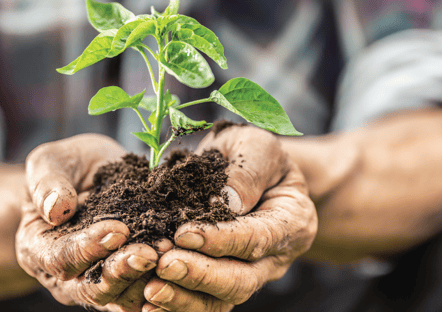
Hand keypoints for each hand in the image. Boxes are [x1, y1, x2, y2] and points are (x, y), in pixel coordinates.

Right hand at [16, 134, 168, 310]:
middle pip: (93, 288)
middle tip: (151, 252)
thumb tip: (56, 209)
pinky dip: (165, 282)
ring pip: (122, 298)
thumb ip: (47, 182)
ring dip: (148, 279)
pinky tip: (184, 263)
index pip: (61, 259)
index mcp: (38, 249)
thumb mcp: (51, 162)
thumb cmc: (67, 168)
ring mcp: (99, 282)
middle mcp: (66, 276)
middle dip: (123, 271)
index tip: (118, 229)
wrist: (94, 176)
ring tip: (171, 254)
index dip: (89, 248)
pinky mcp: (129, 282)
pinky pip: (147, 293)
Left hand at [143, 125, 317, 311]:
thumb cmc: (252, 153)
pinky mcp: (223, 282)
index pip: (258, 238)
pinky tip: (148, 304)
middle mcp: (276, 257)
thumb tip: (227, 201)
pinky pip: (201, 303)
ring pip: (220, 301)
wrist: (245, 168)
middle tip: (164, 265)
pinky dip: (176, 305)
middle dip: (201, 275)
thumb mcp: (255, 146)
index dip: (221, 239)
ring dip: (184, 297)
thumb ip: (247, 171)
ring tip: (150, 288)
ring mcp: (250, 274)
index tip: (183, 233)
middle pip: (242, 280)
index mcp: (293, 221)